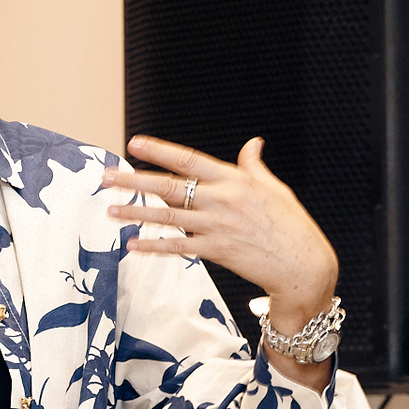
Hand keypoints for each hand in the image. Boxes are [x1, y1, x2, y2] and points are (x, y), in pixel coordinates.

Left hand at [103, 135, 337, 332]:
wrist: (302, 265)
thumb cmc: (291, 225)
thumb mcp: (275, 189)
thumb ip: (255, 167)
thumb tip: (253, 143)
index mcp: (235, 180)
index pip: (189, 159)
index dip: (160, 150)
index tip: (134, 143)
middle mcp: (222, 200)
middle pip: (170, 186)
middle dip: (135, 181)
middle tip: (106, 177)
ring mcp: (217, 227)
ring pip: (168, 217)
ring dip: (136, 213)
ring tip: (110, 210)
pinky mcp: (216, 251)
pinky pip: (178, 247)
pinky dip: (155, 246)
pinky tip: (133, 244)